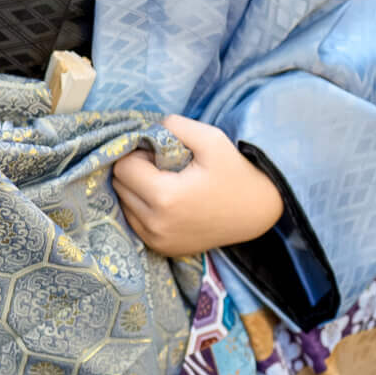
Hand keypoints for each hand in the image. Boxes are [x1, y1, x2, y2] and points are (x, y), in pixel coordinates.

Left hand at [112, 116, 283, 257]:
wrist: (256, 213)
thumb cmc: (234, 172)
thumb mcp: (210, 138)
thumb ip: (173, 125)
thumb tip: (145, 130)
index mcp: (165, 197)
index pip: (122, 167)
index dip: (138, 153)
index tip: (159, 152)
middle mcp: (156, 224)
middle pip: (119, 186)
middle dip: (135, 171)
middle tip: (163, 166)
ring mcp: (158, 241)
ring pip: (123, 204)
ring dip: (137, 190)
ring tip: (167, 183)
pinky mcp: (162, 249)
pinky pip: (135, 222)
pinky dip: (143, 208)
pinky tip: (168, 201)